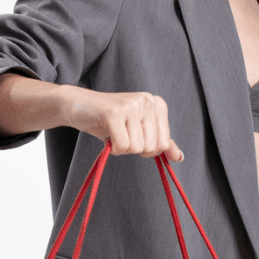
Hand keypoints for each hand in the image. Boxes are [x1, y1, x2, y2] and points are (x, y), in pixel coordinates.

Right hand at [61, 87, 183, 161]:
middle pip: (151, 147)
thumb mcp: (140, 131)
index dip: (147, 148)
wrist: (78, 105)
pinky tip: (107, 134)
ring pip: (136, 148)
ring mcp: (132, 104)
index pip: (163, 143)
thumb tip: (179, 157)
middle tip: (121, 134)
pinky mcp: (115, 112)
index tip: (134, 135)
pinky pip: (122, 146)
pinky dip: (113, 148)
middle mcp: (147, 101)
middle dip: (134, 148)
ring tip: (114, 132)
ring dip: (122, 148)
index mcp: (157, 104)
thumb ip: (161, 142)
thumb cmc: (110, 120)